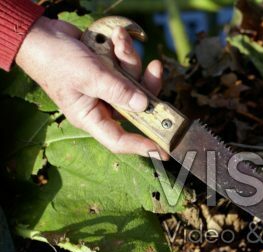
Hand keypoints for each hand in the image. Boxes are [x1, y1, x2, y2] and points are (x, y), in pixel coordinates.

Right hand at [15, 17, 168, 159]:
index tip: (164, 150)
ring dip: (130, 60)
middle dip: (146, 85)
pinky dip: (124, 51)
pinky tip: (116, 38)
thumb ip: (117, 90)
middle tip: (154, 68)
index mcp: (91, 117)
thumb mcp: (88, 76)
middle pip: (137, 108)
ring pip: (135, 82)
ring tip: (119, 43)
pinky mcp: (111, 73)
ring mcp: (108, 89)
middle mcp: (102, 106)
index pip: (120, 140)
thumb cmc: (55, 60)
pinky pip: (128, 66)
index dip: (142, 146)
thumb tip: (144, 105)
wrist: (42, 34)